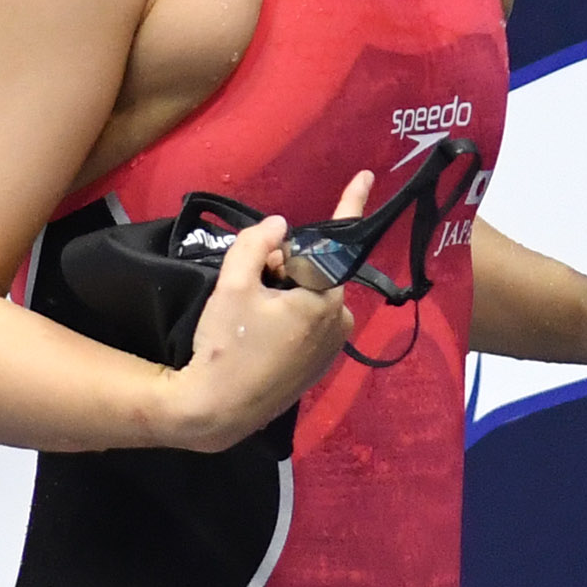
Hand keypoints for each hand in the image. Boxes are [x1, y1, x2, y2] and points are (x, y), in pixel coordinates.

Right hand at [154, 172, 368, 450]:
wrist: (218, 410)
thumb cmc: (225, 345)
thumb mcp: (233, 286)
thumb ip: (256, 245)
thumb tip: (280, 225)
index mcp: (324, 298)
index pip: (334, 243)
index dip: (350, 204)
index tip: (367, 175)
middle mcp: (339, 321)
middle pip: (314, 271)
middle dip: (285, 267)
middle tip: (250, 285)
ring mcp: (332, 347)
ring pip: (311, 297)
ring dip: (286, 293)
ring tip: (251, 315)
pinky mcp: (320, 365)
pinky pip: (310, 323)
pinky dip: (290, 315)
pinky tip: (261, 332)